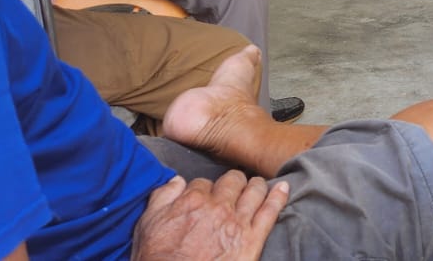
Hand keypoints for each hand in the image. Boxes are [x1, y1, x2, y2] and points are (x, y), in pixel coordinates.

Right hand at [132, 173, 288, 260]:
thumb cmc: (158, 259)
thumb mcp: (148, 224)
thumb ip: (162, 196)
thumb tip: (176, 181)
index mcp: (193, 200)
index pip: (203, 182)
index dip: (205, 189)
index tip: (206, 195)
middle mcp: (218, 206)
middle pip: (232, 180)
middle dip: (233, 181)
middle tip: (234, 187)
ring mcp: (238, 222)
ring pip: (254, 190)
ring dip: (256, 185)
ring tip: (257, 185)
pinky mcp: (252, 239)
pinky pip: (270, 212)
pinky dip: (278, 197)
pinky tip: (284, 188)